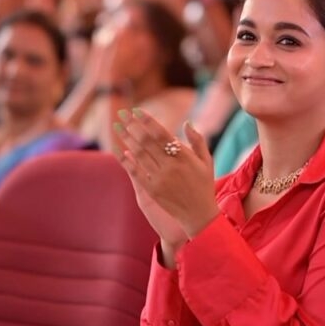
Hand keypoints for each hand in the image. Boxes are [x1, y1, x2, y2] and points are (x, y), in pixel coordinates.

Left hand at [113, 110, 218, 240]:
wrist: (199, 215)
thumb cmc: (204, 185)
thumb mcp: (207, 162)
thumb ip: (198, 141)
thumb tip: (187, 122)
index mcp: (184, 157)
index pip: (161, 134)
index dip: (148, 121)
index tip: (137, 110)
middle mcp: (170, 166)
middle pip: (146, 141)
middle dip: (132, 125)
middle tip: (122, 113)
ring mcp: (159, 179)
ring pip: (138, 154)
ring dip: (126, 139)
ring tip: (117, 127)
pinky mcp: (152, 190)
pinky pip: (135, 172)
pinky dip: (125, 160)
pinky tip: (117, 149)